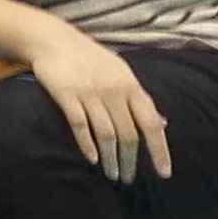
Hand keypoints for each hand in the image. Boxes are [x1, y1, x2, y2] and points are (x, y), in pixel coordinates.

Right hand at [19, 30, 172, 183]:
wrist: (53, 39)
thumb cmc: (91, 59)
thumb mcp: (122, 74)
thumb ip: (140, 100)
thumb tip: (163, 124)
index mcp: (130, 86)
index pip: (151, 124)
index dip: (159, 150)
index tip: (163, 173)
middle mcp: (113, 91)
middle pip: (128, 134)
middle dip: (130, 161)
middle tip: (127, 179)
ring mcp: (89, 93)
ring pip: (106, 134)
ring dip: (111, 158)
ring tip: (112, 174)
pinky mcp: (67, 94)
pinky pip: (80, 125)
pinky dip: (87, 145)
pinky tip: (92, 159)